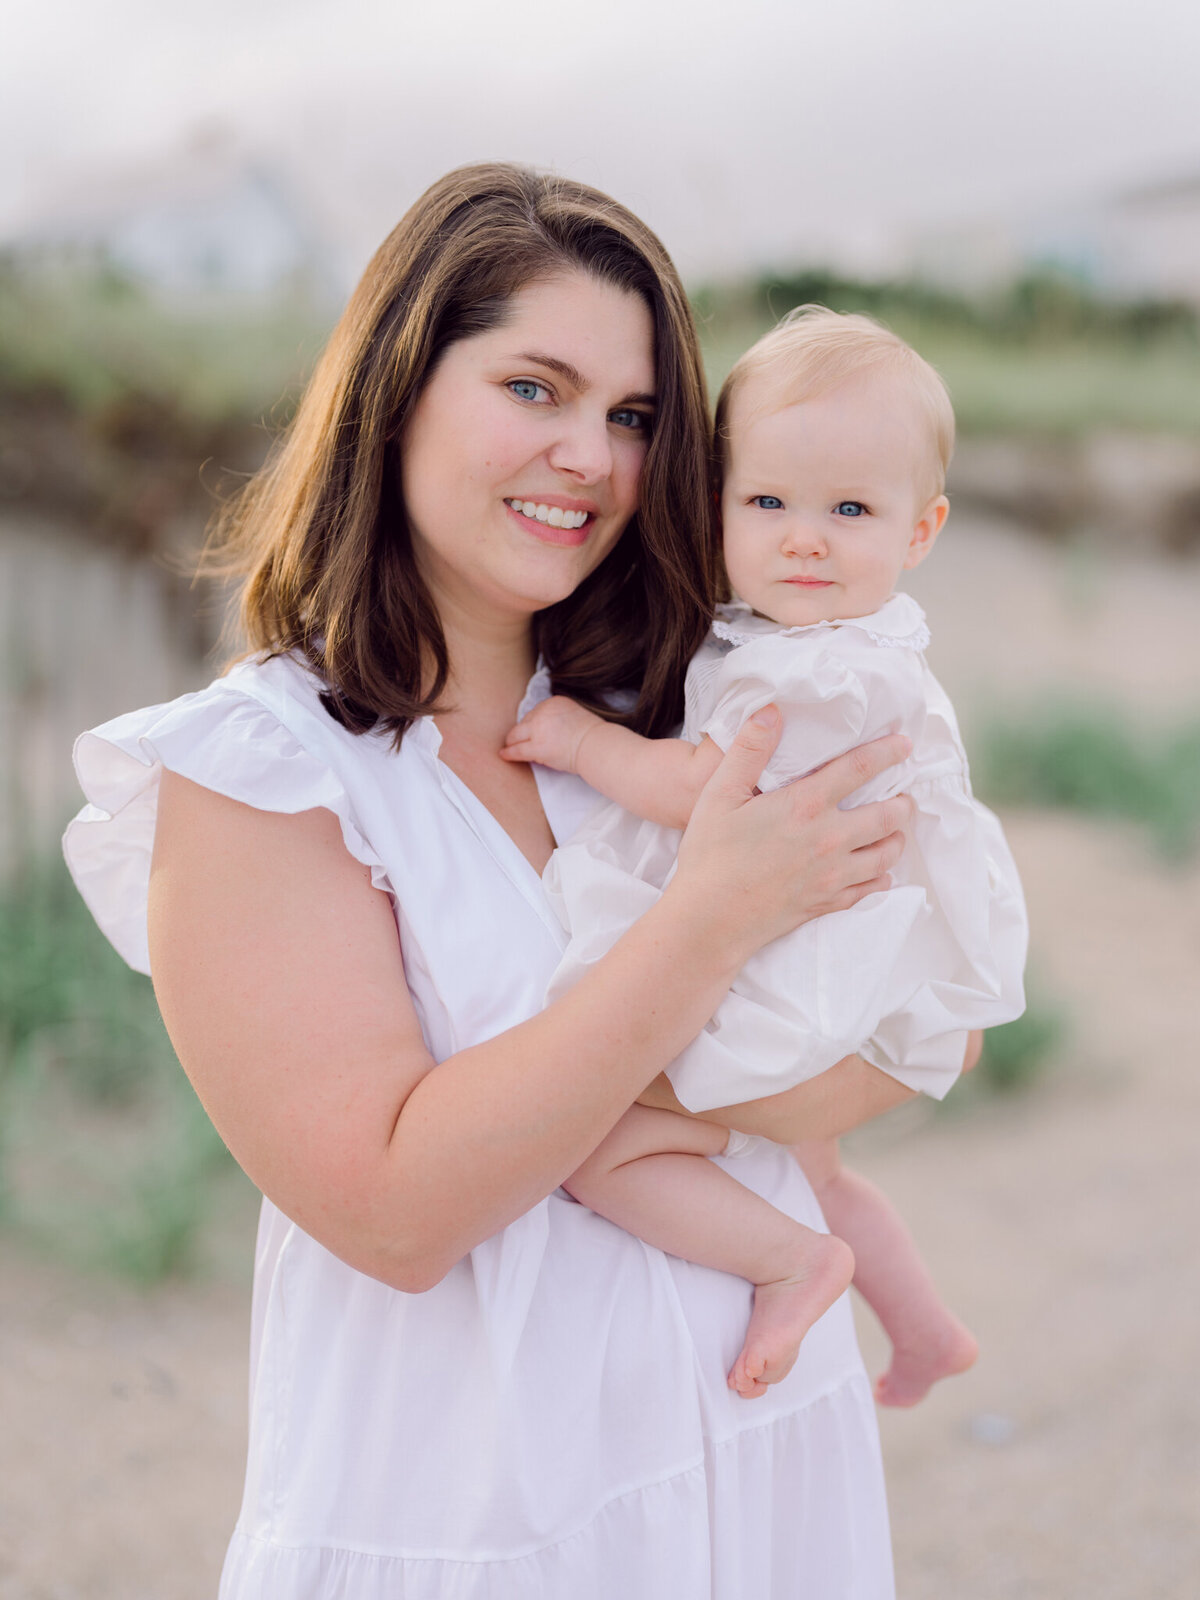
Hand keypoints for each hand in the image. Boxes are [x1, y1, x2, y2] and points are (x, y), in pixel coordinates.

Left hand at [501, 696, 602, 773]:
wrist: (597, 746)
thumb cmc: (592, 737)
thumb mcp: (575, 715)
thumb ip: (558, 718)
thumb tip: (545, 731)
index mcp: (555, 702)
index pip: (536, 712)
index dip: (533, 724)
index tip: (532, 732)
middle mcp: (544, 711)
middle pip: (525, 722)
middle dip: (522, 733)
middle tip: (516, 741)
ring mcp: (539, 728)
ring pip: (516, 735)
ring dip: (512, 742)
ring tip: (507, 748)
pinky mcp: (537, 746)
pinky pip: (517, 750)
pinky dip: (509, 753)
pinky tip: (504, 755)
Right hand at [670, 704, 911, 962]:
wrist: (709, 921)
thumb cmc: (710, 855)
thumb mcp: (719, 794)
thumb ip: (749, 750)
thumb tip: (772, 710)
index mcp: (806, 806)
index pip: (859, 769)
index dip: (887, 752)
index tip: (904, 745)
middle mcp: (829, 839)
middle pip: (887, 816)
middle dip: (902, 802)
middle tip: (904, 795)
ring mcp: (833, 875)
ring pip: (886, 855)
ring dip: (896, 839)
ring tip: (895, 830)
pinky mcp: (828, 903)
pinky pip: (870, 889)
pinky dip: (881, 878)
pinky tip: (879, 872)